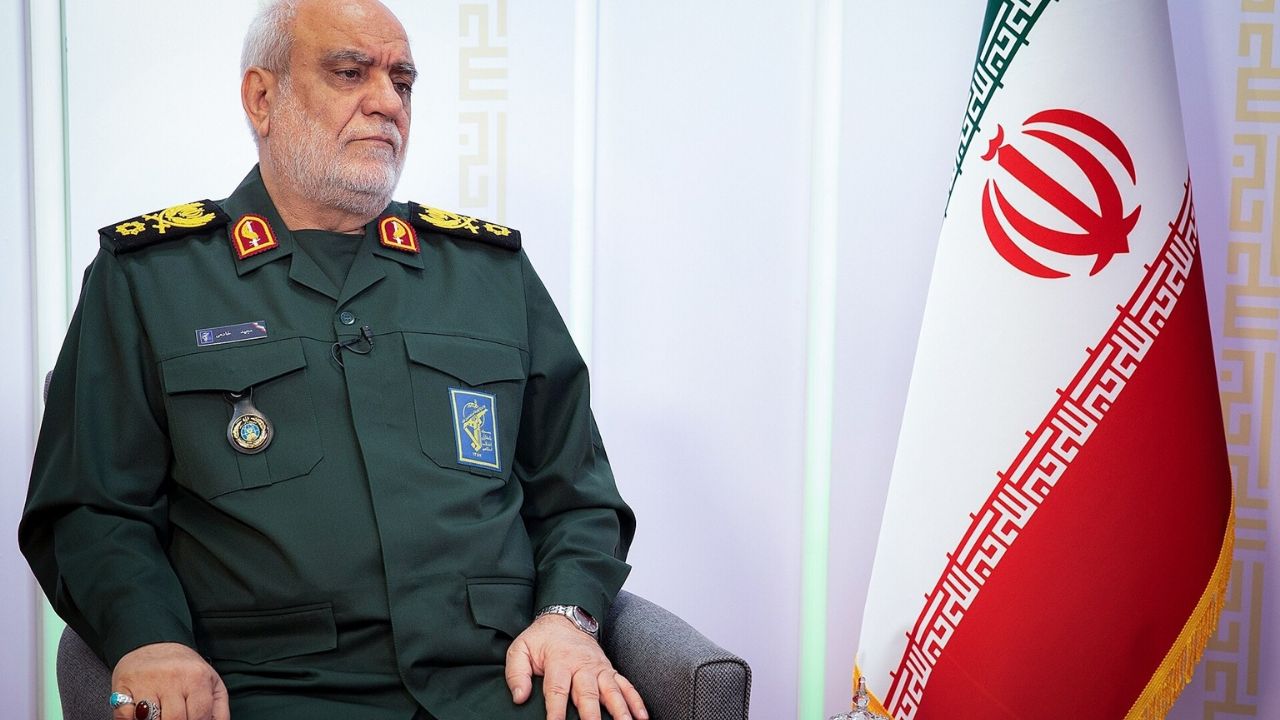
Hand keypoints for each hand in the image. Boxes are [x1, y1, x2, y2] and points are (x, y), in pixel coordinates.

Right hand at [111, 642, 229, 719]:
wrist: (153, 644)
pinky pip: (124, 716)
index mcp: (197, 677)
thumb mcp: (210, 682)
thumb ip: (218, 708)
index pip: (200, 716)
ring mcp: (146, 681)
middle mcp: (172, 677)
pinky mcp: (123, 686)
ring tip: (161, 715)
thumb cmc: (185, 669)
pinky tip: (140, 713)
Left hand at [505, 614, 647, 719]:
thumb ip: (517, 673)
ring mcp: (599, 668)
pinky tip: (641, 716)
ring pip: (611, 691)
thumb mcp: (520, 649)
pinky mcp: (610, 671)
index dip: (556, 710)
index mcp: (559, 661)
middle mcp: (582, 665)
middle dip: (591, 715)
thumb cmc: (542, 639)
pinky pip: (625, 686)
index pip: (557, 689)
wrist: (566, 618)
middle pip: (588, 693)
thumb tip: (519, 697)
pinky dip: (635, 701)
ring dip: (619, 710)